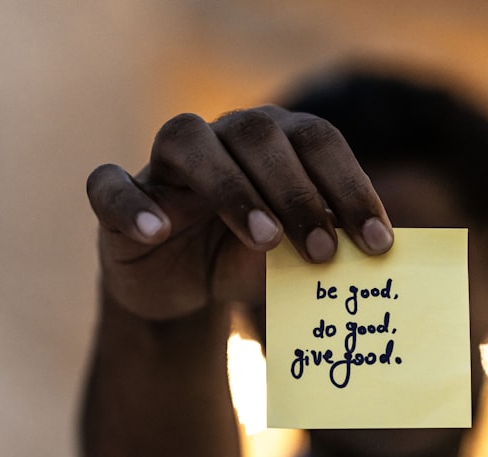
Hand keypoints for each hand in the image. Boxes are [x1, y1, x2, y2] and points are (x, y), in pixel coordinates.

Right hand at [86, 105, 393, 320]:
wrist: (185, 291)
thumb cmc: (248, 261)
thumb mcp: (291, 259)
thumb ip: (325, 248)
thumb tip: (377, 257)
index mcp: (276, 141)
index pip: (318, 141)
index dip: (350, 187)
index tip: (377, 244)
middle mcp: (222, 136)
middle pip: (259, 134)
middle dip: (298, 193)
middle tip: (324, 252)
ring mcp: (165, 164)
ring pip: (188, 141)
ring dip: (231, 188)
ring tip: (265, 240)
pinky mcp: (117, 196)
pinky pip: (110, 184)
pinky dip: (131, 203)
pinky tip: (156, 232)